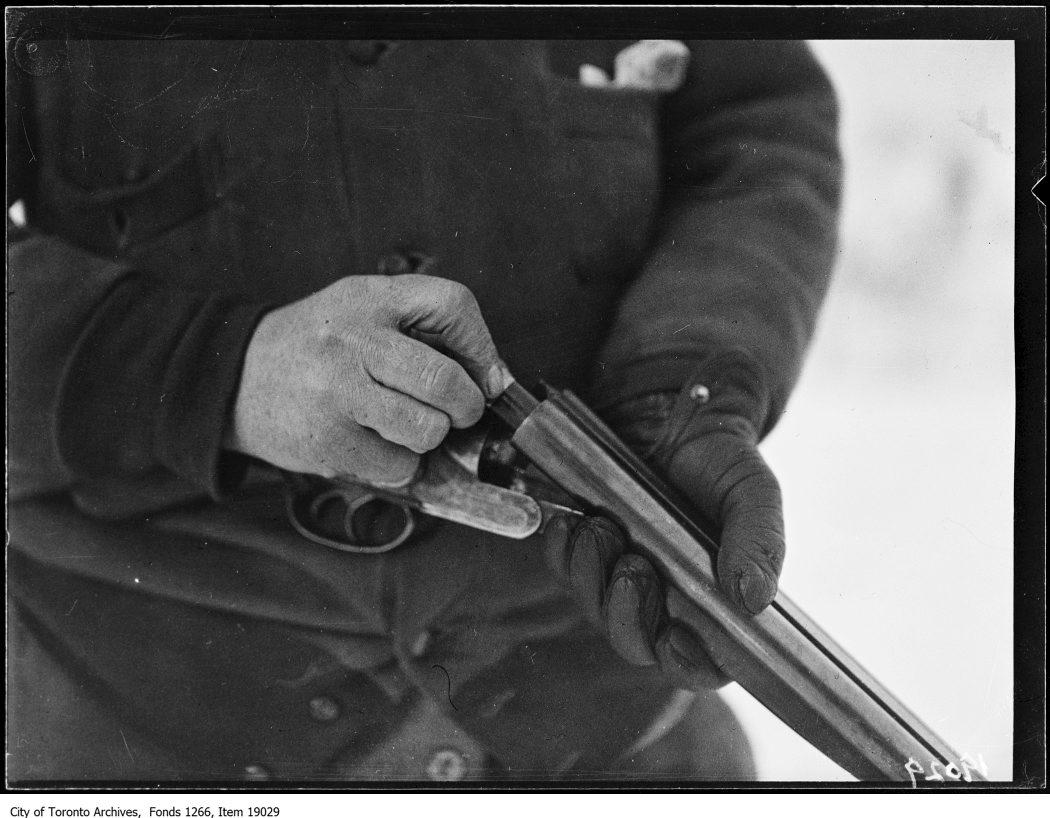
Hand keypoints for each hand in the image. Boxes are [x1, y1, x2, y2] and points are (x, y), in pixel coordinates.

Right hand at [225, 274, 503, 484]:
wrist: (234, 378)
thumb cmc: (317, 346)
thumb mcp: (362, 308)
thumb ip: (421, 328)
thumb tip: (494, 378)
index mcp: (369, 298)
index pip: (451, 304)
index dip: (482, 346)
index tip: (485, 373)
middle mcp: (352, 342)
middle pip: (444, 380)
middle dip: (467, 405)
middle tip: (460, 410)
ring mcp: (336, 394)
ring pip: (427, 430)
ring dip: (430, 436)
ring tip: (405, 425)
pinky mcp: (327, 442)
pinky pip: (398, 466)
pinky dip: (399, 464)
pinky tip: (373, 443)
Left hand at [544, 391, 783, 690]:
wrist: (676, 419)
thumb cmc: (722, 464)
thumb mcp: (753, 494)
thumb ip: (760, 543)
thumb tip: (755, 599)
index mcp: (712, 605)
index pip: (701, 665)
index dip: (687, 665)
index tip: (676, 638)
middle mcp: (664, 602)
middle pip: (636, 643)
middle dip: (628, 614)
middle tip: (635, 565)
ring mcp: (620, 579)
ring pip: (595, 609)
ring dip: (593, 575)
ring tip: (604, 528)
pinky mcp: (586, 553)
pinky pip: (564, 570)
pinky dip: (564, 552)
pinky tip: (574, 523)